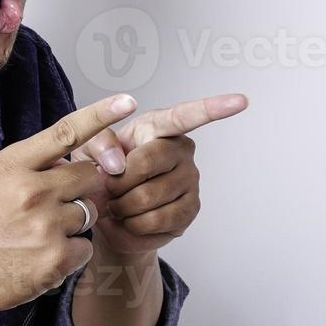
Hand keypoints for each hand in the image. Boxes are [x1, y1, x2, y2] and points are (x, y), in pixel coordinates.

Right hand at [0, 92, 140, 325]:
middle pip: (89, 175)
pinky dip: (70, 254)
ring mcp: (45, 226)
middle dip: (80, 188)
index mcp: (12, 166)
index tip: (127, 101)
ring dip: (73, 223)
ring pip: (89, 212)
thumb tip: (70, 157)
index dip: (100, 114)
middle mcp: (31, 192)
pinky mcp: (56, 258)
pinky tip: (41, 256)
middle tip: (51, 205)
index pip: (64, 133)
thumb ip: (29, 164)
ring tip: (37, 235)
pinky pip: (86, 247)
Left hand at [67, 93, 247, 256]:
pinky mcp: (190, 210)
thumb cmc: (99, 170)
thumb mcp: (85, 149)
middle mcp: (181, 150)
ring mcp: (190, 180)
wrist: (106, 213)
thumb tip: (118, 161)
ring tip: (116, 203)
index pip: (186, 115)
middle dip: (115, 180)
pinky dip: (133, 225)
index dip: (213, 108)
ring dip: (121, 206)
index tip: (241, 101)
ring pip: (147, 197)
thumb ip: (96, 144)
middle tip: (107, 187)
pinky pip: (157, 221)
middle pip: (146, 163)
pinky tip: (130, 219)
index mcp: (158, 127)